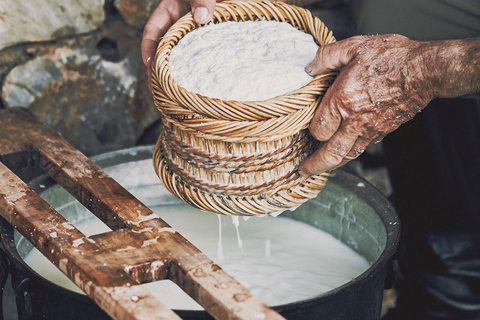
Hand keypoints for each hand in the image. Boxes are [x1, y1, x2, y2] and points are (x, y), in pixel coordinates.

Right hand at [141, 0, 216, 86]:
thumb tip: (202, 18)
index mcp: (171, 10)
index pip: (153, 30)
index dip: (148, 47)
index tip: (148, 62)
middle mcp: (179, 25)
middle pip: (164, 49)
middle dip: (158, 69)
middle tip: (157, 88)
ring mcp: (193, 35)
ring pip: (181, 56)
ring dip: (177, 73)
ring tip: (173, 93)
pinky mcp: (208, 41)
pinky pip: (200, 57)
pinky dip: (198, 70)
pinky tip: (198, 83)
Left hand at [298, 34, 433, 175]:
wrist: (426, 70)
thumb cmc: (393, 57)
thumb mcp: (355, 47)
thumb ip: (327, 57)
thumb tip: (310, 67)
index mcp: (343, 101)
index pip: (318, 129)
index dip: (310, 131)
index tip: (306, 128)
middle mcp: (355, 121)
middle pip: (331, 154)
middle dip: (315, 166)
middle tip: (303, 172)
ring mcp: (371, 129)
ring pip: (347, 156)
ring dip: (331, 164)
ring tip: (319, 167)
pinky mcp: (383, 130)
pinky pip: (362, 148)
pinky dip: (349, 153)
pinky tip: (344, 149)